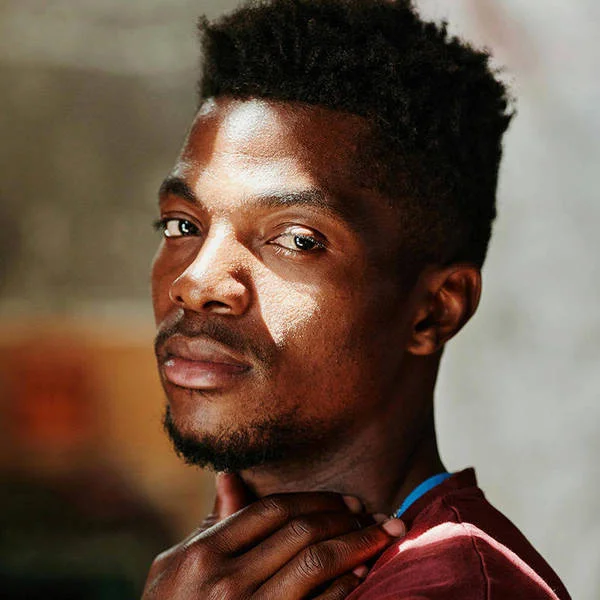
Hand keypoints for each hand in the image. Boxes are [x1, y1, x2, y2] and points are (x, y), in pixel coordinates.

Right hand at [142, 474, 404, 599]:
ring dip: (357, 546)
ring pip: (316, 563)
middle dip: (346, 519)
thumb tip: (230, 474)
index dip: (318, 501)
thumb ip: (213, 523)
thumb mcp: (180, 566)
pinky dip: (346, 587)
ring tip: (382, 538)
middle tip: (374, 516)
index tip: (347, 502)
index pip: (274, 510)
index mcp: (205, 552)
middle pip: (301, 532)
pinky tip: (362, 576)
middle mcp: (227, 581)